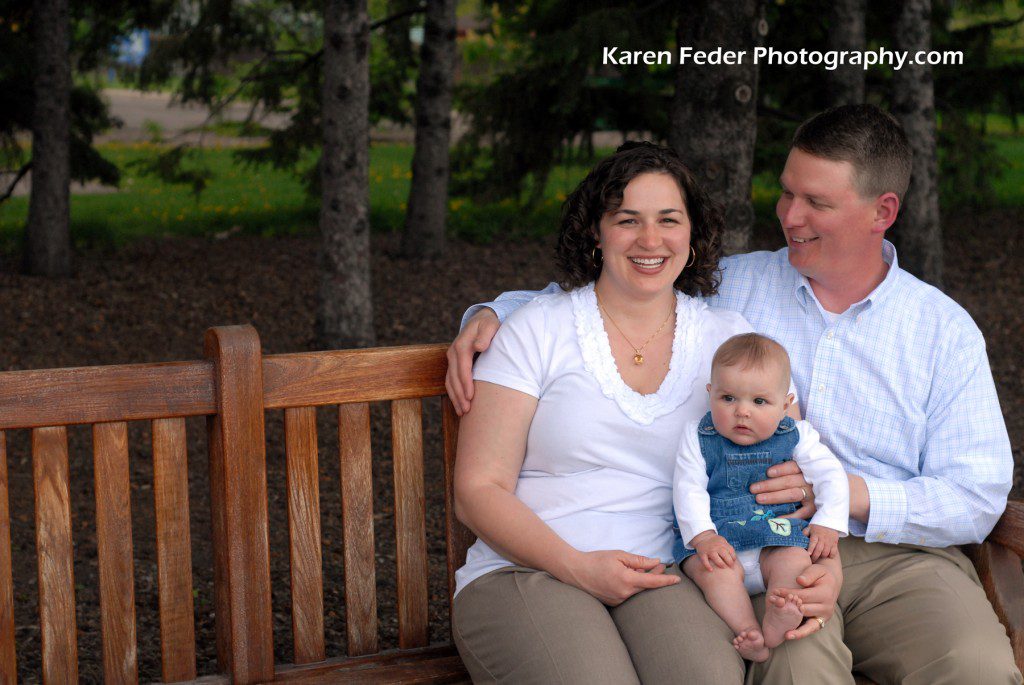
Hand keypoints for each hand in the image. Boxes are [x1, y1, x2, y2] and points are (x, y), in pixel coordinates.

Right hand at [445, 308, 499, 414]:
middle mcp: (453, 352)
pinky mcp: (454, 364)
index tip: (471, 397)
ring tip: (463, 412)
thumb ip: (486, 334)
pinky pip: (450, 381)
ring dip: (455, 397)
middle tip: (467, 411)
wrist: (482, 319)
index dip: (466, 383)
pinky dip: (454, 394)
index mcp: (462, 344)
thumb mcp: (490, 325)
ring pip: (450, 381)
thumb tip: (479, 346)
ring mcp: (452, 359)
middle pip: (454, 377)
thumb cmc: (490, 324)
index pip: (462, 367)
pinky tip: (459, 405)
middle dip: (459, 395)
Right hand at [564, 550, 679, 605]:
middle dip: (655, 576)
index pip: (652, 582)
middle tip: (660, 565)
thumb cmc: (596, 560)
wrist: (575, 571)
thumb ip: (639, 560)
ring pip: (637, 591)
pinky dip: (632, 586)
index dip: (666, 580)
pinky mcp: (613, 603)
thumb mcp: (618, 555)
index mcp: (627, 580)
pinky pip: (628, 595)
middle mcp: (624, 593)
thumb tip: (655, 562)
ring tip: (641, 569)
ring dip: (642, 581)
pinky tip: (629, 576)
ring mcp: (618, 600)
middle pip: (646, 587)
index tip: (677, 579)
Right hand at [692, 532, 735, 571]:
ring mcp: (709, 550)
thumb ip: (728, 548)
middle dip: (730, 562)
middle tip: (731, 566)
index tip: (734, 561)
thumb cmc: (715, 541)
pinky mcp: (702, 554)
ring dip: (721, 564)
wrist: (703, 536)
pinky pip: (705, 561)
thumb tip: (734, 559)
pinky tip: (711, 570)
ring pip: (716, 559)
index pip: (731, 551)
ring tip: (724, 567)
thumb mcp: (722, 541)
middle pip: (725, 555)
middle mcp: (716, 547)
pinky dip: (708, 566)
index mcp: (722, 543)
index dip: (734, 557)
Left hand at [750, 460, 815, 519]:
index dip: (781, 469)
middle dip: (769, 485)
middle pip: (788, 481)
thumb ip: (787, 469)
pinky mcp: (814, 508)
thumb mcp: (800, 469)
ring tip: (759, 499)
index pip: (793, 467)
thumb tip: (765, 471)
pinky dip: (788, 516)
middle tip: (753, 489)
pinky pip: (801, 513)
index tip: (768, 472)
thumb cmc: (805, 478)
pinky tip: (775, 518)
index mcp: (806, 468)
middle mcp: (810, 481)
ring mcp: (813, 495)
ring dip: (774, 497)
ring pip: (792, 494)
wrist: (827, 493)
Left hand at [770, 562, 839, 640]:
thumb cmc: (821, 575)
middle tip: (771, 604)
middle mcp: (827, 608)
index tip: (775, 591)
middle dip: (787, 609)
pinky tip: (789, 636)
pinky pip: (811, 629)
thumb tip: (800, 580)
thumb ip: (809, 574)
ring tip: (785, 634)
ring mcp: (824, 617)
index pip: (803, 595)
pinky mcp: (821, 622)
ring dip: (794, 626)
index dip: (788, 594)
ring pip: (808, 624)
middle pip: (803, 610)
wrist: (832, 583)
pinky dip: (801, 633)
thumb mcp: (817, 570)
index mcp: (825, 594)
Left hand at [804, 524, 838, 560]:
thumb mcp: (809, 528)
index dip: (811, 549)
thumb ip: (804, 533)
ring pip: (826, 552)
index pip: (813, 542)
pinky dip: (830, 555)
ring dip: (822, 556)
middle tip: (812, 560)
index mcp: (815, 534)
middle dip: (815, 556)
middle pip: (819, 549)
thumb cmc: (817, 528)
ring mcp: (829, 541)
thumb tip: (799, 540)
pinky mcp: (835, 543)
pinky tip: (827, 556)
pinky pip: (834, 552)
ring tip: (818, 558)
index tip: (808, 554)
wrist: (829, 523)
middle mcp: (823, 538)